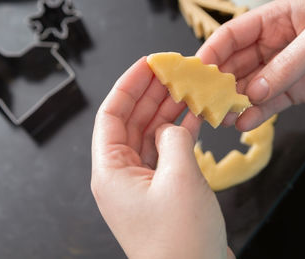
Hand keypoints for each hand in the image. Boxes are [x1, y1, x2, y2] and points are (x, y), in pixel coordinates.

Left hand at [91, 58, 234, 258]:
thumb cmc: (180, 239)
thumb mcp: (179, 179)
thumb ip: (175, 140)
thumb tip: (174, 127)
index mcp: (111, 171)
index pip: (111, 115)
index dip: (128, 85)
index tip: (147, 64)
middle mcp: (120, 175)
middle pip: (131, 122)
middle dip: (150, 94)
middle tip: (172, 71)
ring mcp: (141, 184)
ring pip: (150, 136)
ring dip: (167, 112)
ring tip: (186, 88)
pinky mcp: (161, 191)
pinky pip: (165, 153)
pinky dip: (178, 134)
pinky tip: (193, 117)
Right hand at [197, 0, 304, 130]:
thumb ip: (286, 64)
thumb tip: (255, 90)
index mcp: (278, 19)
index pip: (234, 33)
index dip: (212, 51)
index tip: (197, 71)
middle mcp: (275, 43)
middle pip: (236, 63)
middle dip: (219, 82)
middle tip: (205, 100)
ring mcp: (282, 69)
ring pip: (249, 87)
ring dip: (234, 102)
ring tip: (222, 117)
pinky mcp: (293, 91)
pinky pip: (268, 104)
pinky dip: (255, 114)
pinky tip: (244, 122)